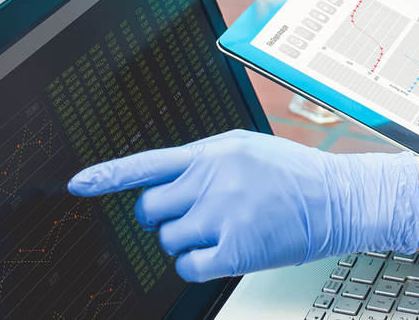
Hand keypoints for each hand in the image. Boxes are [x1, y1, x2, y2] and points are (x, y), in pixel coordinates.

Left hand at [67, 129, 418, 281]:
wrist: (340, 198)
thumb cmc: (296, 175)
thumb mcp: (249, 151)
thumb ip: (206, 162)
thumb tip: (165, 183)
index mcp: (215, 152)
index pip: (149, 163)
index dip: (108, 175)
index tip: (78, 184)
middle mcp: (215, 179)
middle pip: (151, 209)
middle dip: (163, 217)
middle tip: (191, 216)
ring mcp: (224, 214)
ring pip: (168, 240)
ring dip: (186, 241)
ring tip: (222, 230)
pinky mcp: (236, 248)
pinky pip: (187, 266)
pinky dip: (197, 264)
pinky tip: (222, 251)